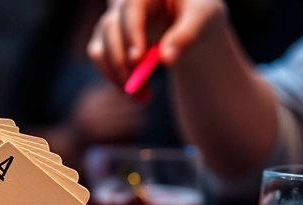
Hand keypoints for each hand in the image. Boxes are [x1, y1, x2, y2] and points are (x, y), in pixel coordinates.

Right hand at [87, 0, 225, 87]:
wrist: (192, 20)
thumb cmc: (198, 12)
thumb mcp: (202, 17)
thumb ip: (186, 35)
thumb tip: (166, 59)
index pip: (130, 7)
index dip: (131, 32)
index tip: (137, 59)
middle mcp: (122, 4)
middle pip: (110, 28)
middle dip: (120, 60)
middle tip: (135, 86)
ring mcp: (112, 22)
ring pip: (100, 48)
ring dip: (116, 76)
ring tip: (143, 97)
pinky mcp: (107, 42)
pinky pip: (101, 61)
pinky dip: (115, 80)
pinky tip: (140, 94)